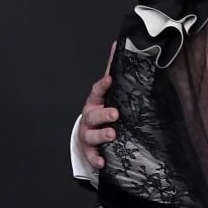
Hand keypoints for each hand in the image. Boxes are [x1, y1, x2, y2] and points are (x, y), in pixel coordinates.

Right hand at [79, 43, 118, 169]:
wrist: (91, 135)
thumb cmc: (104, 111)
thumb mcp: (110, 94)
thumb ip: (114, 71)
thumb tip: (119, 44)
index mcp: (96, 101)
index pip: (98, 91)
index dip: (102, 85)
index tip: (110, 80)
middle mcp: (90, 117)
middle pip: (92, 115)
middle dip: (103, 114)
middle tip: (114, 114)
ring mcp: (88, 134)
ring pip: (91, 135)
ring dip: (101, 135)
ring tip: (112, 135)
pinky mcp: (89, 151)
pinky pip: (91, 156)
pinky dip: (95, 160)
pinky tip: (102, 163)